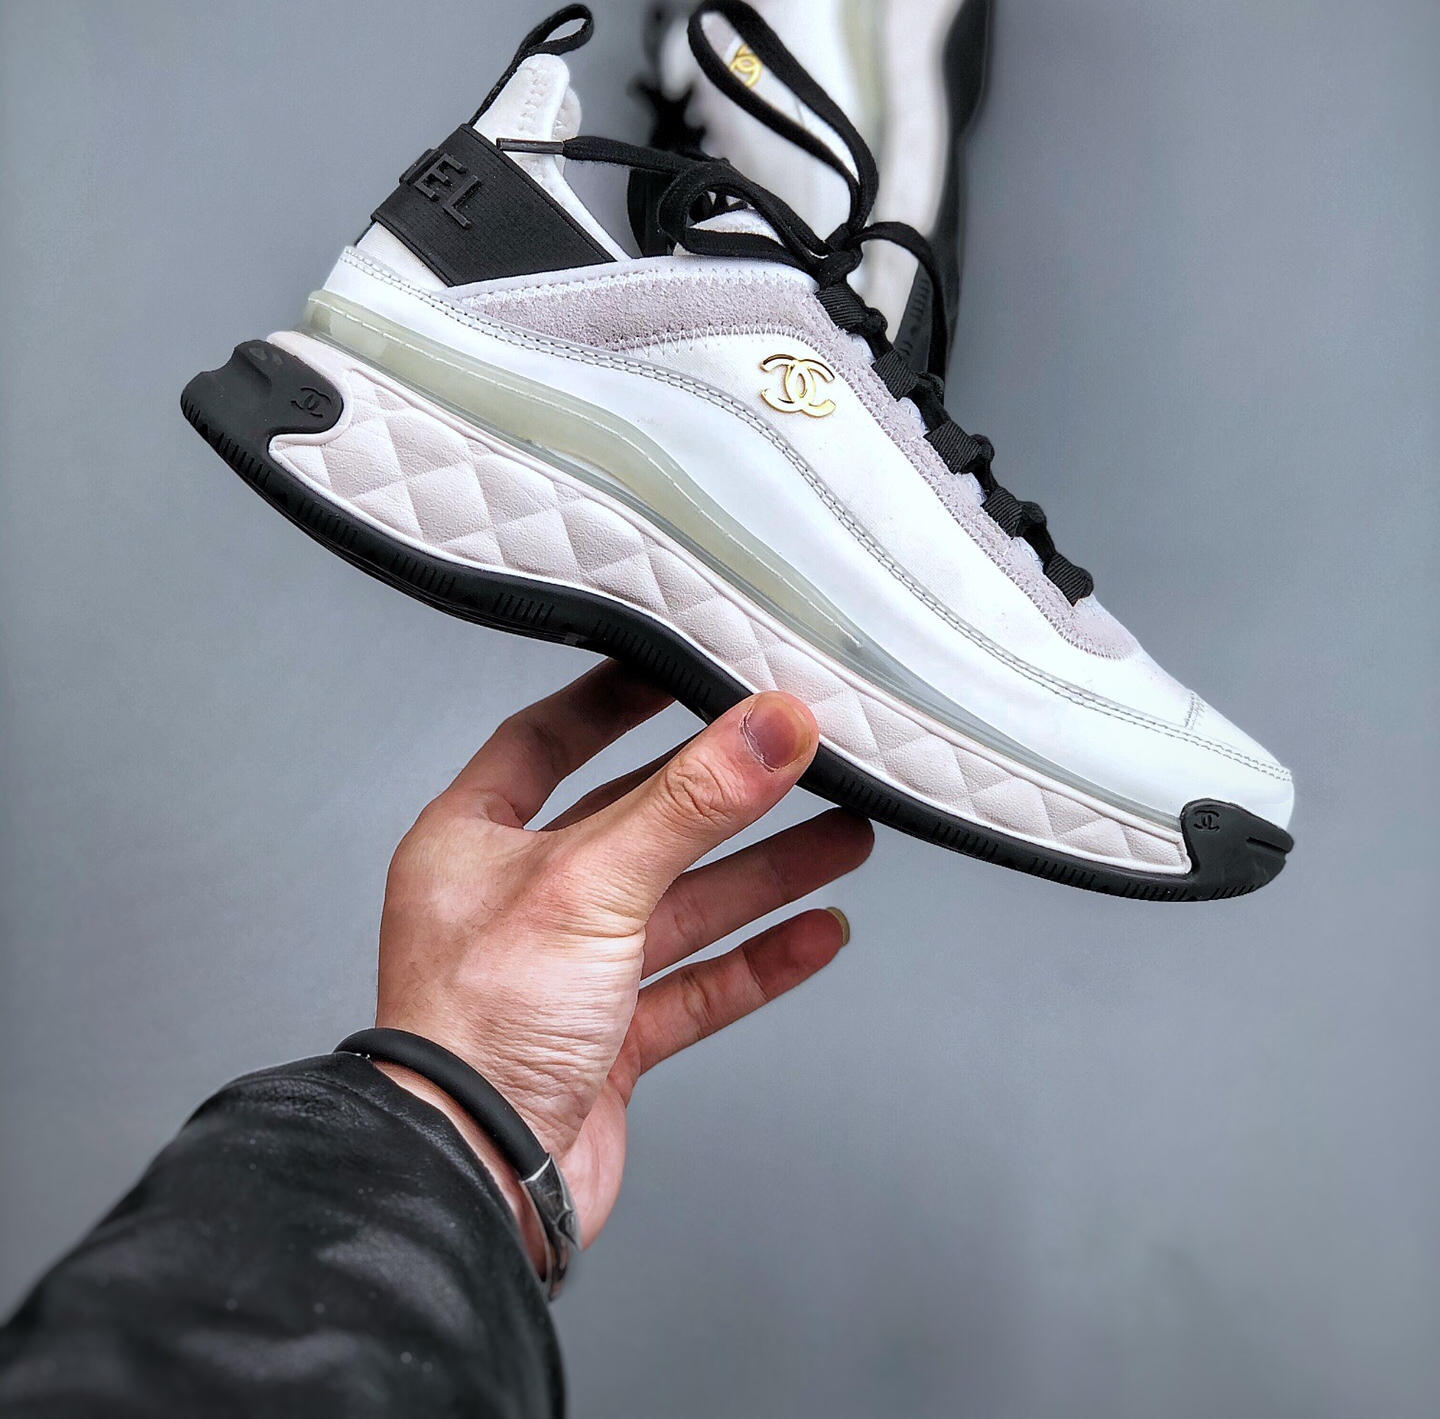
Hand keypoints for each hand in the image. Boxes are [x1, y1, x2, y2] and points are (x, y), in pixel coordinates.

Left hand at [374, 661, 872, 1253]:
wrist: (474, 1185)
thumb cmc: (478, 1030)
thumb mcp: (592, 883)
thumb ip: (691, 802)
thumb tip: (770, 724)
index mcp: (472, 843)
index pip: (545, 740)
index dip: (613, 700)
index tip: (679, 663)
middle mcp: (515, 901)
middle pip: (635, 824)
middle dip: (724, 797)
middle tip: (800, 757)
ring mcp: (564, 975)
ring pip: (680, 906)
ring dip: (762, 875)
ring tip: (845, 837)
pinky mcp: (607, 1042)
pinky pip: (697, 986)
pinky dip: (759, 961)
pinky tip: (819, 935)